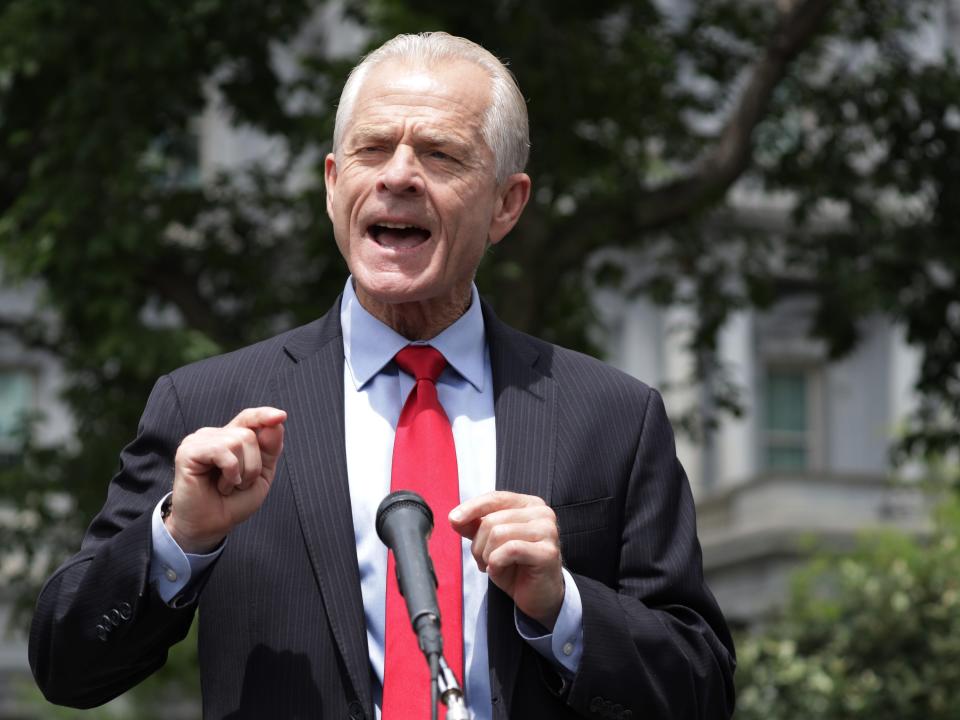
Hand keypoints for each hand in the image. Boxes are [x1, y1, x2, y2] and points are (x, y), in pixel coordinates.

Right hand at [166, 407, 285, 552]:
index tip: (281, 416)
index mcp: (231, 438)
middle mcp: (214, 435)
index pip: (249, 418)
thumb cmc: (233, 502)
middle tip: (239, 484)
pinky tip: (222, 485)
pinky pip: (222, 450)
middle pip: (249, 434)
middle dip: (254, 465)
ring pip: (238, 441)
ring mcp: (199, 441)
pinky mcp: (188, 451)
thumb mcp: (262, 475)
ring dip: (242, 472)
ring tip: (228, 486)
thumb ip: (270, 449)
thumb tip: (277, 423)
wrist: (211, 527)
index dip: (264, 415)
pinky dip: (230, 472)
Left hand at [449, 491, 563, 628]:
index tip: (453, 519)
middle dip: (479, 545)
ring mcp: (548, 531)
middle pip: (492, 520)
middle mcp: (542, 513)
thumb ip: (475, 527)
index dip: (471, 508)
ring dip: (487, 556)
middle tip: (484, 561)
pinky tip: (499, 570)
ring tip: (493, 566)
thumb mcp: (491, 544)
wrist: (539, 597)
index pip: (495, 498)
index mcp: (529, 505)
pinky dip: (496, 563)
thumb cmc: (517, 567)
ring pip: (498, 533)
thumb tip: (454, 518)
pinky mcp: (547, 552)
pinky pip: (510, 549)